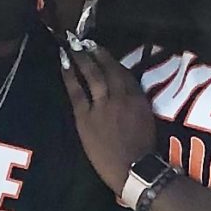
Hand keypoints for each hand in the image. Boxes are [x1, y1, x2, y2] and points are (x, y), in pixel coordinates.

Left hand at [61, 41, 157, 191]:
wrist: (133, 170)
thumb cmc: (142, 152)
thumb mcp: (146, 122)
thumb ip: (136, 105)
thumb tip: (126, 95)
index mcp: (138, 99)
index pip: (124, 74)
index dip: (111, 60)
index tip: (101, 50)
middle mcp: (121, 97)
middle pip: (107, 69)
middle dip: (95, 53)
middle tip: (84, 40)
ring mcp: (103, 106)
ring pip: (92, 75)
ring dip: (82, 58)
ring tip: (73, 46)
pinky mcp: (87, 117)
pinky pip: (77, 92)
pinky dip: (70, 76)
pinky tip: (64, 65)